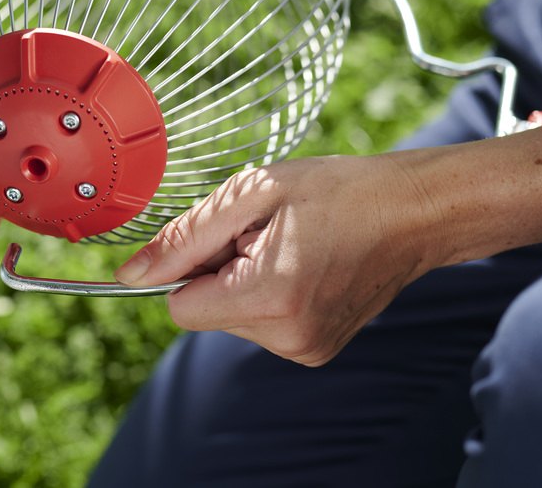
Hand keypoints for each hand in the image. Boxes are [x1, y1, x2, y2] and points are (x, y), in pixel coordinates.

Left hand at [114, 154, 447, 364]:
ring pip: (232, 317)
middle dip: (221, 270)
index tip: (228, 236)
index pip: (179, 306)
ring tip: (291, 245)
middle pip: (205, 312)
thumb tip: (129, 275)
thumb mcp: (250, 195)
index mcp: (269, 298)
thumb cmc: (336, 191)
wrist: (412, 212)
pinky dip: (269, 293)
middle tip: (267, 233)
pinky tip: (303, 264)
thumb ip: (183, 238)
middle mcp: (287, 339)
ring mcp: (305, 350)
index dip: (191, 265)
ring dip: (245, 279)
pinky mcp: (315, 350)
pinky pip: (261, 323)